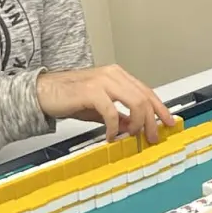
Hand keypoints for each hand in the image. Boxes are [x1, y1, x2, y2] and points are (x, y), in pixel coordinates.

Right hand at [36, 64, 175, 143]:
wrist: (42, 93)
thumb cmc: (68, 98)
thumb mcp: (99, 108)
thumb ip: (118, 115)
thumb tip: (133, 128)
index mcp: (117, 76)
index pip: (146, 91)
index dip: (160, 108)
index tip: (169, 122)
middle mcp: (113, 75)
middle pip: (144, 98)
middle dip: (152, 120)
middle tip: (152, 137)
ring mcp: (103, 81)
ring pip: (135, 102)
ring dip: (137, 124)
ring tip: (131, 136)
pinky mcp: (91, 91)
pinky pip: (112, 112)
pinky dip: (115, 128)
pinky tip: (111, 137)